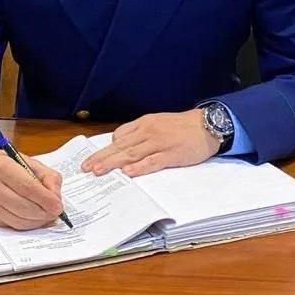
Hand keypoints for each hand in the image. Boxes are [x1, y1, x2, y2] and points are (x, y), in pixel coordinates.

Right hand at [0, 142, 64, 230]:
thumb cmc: (10, 166)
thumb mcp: (31, 163)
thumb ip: (49, 178)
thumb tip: (56, 199)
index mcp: (2, 166)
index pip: (28, 187)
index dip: (46, 200)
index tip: (59, 207)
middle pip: (24, 207)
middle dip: (44, 213)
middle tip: (56, 214)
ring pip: (19, 221)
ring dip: (37, 222)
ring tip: (47, 216)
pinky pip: (12, 226)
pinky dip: (27, 225)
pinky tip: (34, 218)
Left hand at [80, 110, 219, 177]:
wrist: (208, 125)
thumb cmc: (183, 126)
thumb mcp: (159, 122)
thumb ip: (142, 132)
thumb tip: (123, 143)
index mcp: (145, 123)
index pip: (119, 135)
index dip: (106, 148)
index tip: (93, 158)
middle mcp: (149, 132)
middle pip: (120, 146)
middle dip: (102, 157)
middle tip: (86, 167)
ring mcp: (159, 143)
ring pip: (131, 154)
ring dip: (113, 163)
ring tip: (98, 171)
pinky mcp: (171, 154)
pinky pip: (152, 161)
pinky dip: (138, 167)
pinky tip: (127, 172)